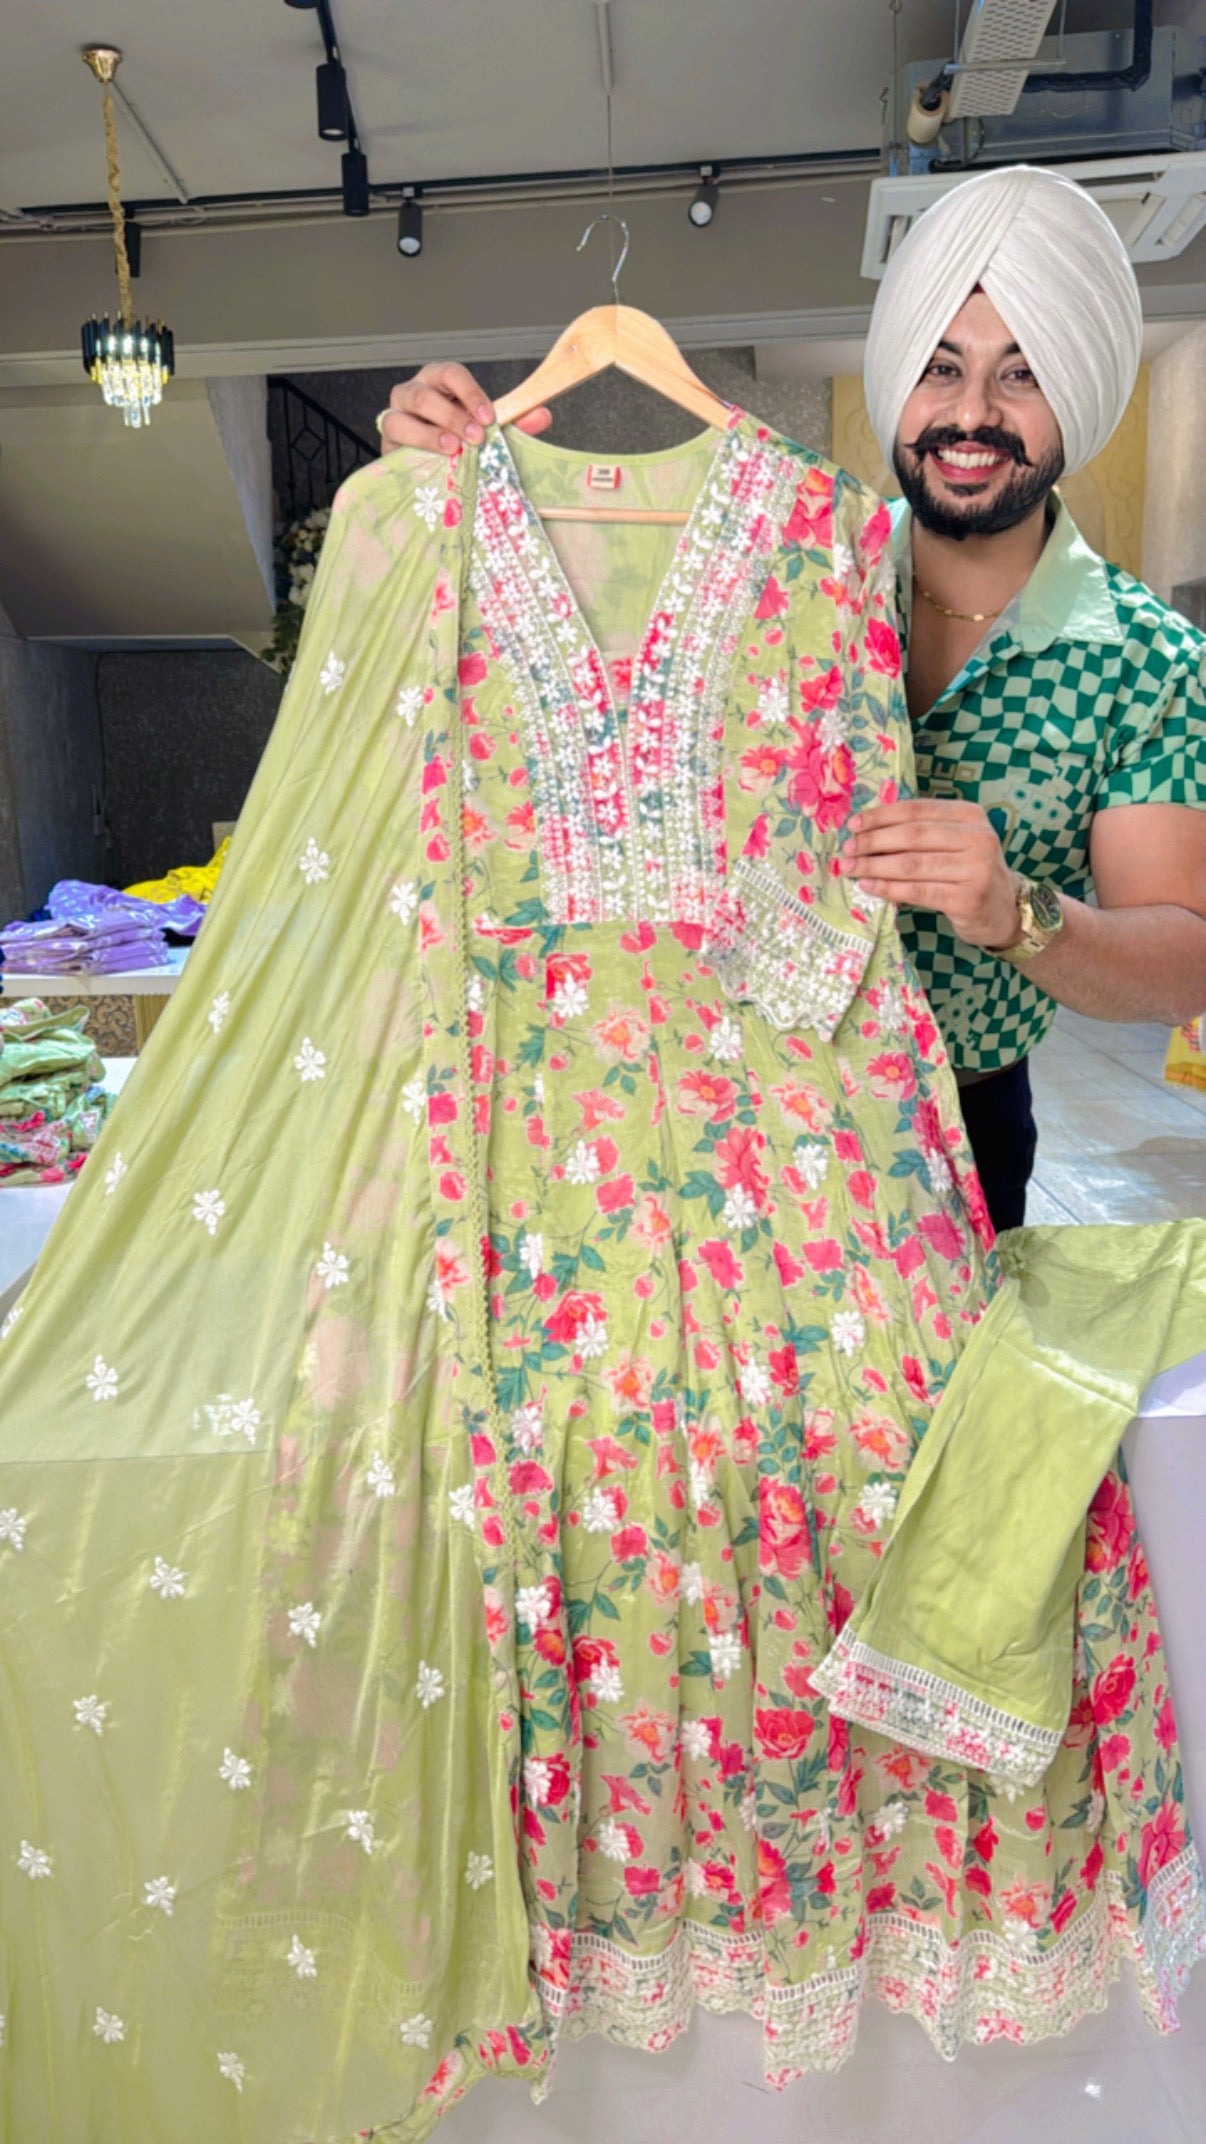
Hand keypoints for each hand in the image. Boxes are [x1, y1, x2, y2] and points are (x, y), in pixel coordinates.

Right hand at [377, 362, 551, 454]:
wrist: (428, 466)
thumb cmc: (457, 439)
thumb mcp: (486, 429)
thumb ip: (512, 423)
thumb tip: (543, 415)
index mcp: (438, 382)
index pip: (450, 374)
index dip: (469, 393)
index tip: (489, 417)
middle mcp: (413, 393)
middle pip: (424, 395)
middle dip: (452, 416)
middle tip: (476, 437)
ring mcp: (395, 416)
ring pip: (402, 417)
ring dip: (430, 435)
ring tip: (453, 450)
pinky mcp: (387, 443)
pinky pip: (393, 441)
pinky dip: (414, 449)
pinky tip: (431, 459)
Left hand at [838, 798, 1020, 947]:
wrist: (1004, 910)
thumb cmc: (969, 872)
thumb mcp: (956, 841)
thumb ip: (923, 831)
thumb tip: (867, 829)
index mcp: (970, 815)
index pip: (918, 810)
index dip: (882, 816)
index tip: (853, 825)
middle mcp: (977, 838)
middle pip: (912, 836)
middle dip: (873, 841)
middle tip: (847, 849)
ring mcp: (975, 869)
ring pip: (912, 864)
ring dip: (874, 866)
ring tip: (850, 868)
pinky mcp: (966, 899)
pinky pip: (918, 891)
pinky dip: (888, 888)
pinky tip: (868, 886)